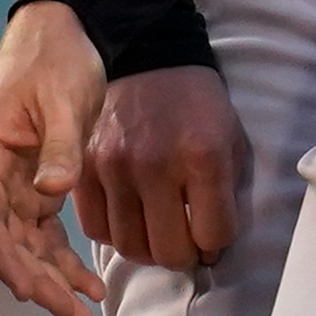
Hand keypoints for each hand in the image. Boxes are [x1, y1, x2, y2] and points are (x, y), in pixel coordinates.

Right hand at [0, 2, 111, 315]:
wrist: (66, 28)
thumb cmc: (57, 58)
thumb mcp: (62, 98)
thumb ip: (57, 146)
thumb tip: (51, 191)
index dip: (7, 260)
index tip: (30, 290)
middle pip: (10, 244)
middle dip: (39, 284)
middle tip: (74, 315)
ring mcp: (16, 185)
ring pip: (29, 246)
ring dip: (53, 280)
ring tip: (85, 311)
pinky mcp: (37, 184)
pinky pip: (45, 232)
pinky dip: (63, 258)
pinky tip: (89, 282)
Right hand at [78, 65, 250, 271]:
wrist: (149, 58)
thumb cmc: (197, 104)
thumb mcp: (231, 138)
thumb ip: (227, 194)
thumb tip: (212, 248)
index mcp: (201, 156)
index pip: (212, 235)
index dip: (217, 244)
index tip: (213, 237)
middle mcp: (155, 166)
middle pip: (168, 251)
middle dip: (184, 256)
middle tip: (187, 244)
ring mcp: (114, 168)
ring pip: (130, 247)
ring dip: (149, 251)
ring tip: (159, 235)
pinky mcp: (85, 167)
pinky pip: (95, 228)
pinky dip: (115, 235)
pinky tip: (131, 221)